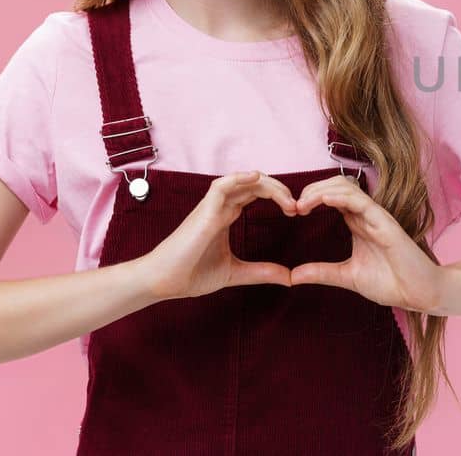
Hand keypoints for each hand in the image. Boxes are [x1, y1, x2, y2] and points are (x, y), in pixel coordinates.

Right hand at [138, 170, 299, 300]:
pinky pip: (221, 186)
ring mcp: (211, 207)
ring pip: (243, 181)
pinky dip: (238, 178)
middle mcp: (220, 207)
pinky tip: (256, 179)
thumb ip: (261, 272)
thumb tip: (290, 278)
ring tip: (287, 200)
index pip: (256, 193)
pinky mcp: (203, 212)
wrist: (163, 283)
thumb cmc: (191, 275)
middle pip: (254, 184)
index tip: (295, 212)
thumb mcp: (235, 273)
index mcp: (227, 216)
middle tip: (297, 207)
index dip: (278, 196)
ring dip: (268, 185)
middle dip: (279, 190)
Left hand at [289, 175, 456, 313]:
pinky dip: (341, 197)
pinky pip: (361, 202)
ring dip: (321, 190)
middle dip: (312, 189)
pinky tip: (323, 200)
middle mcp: (366, 215)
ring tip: (303, 203)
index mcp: (357, 224)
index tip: (292, 211)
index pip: (332, 197)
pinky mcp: (386, 223)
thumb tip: (292, 276)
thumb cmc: (391, 283)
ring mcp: (376, 217)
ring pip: (346, 188)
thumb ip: (321, 273)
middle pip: (336, 185)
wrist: (418, 294)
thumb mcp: (347, 276)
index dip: (311, 197)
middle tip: (293, 206)